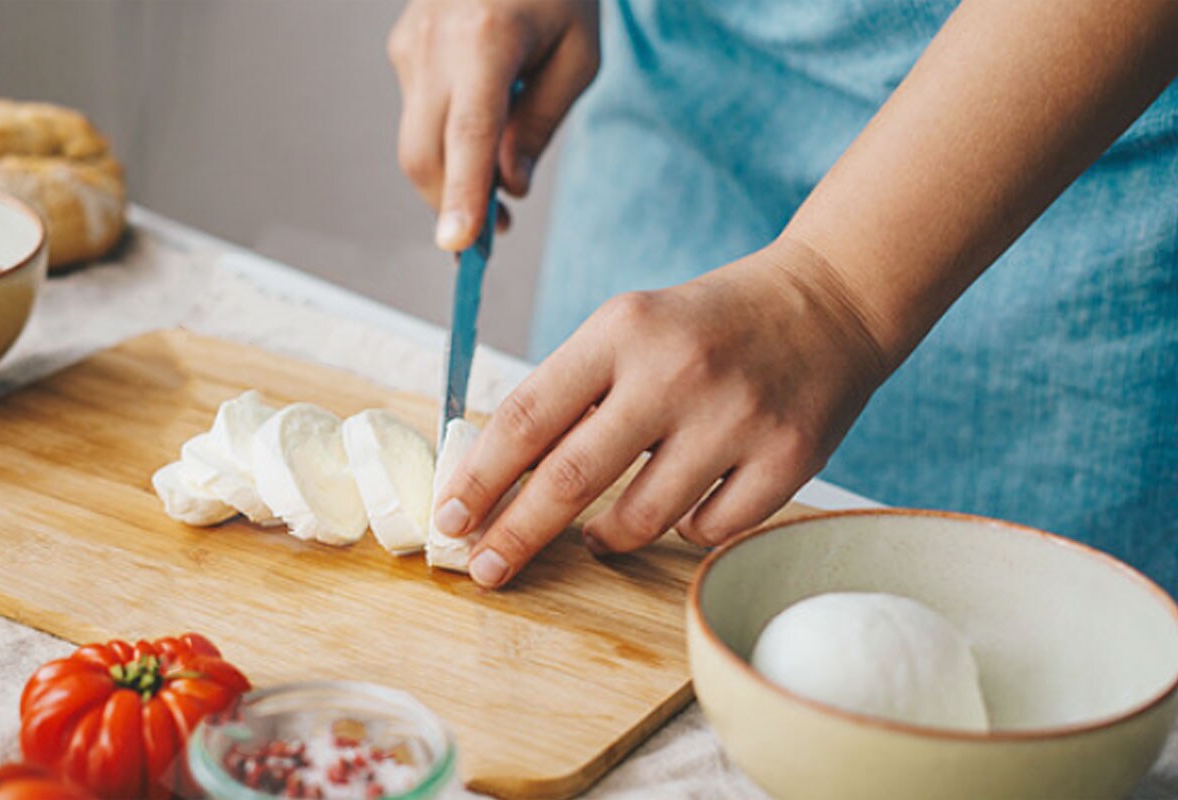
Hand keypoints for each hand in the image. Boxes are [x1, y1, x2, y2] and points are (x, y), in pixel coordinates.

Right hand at [388, 0, 599, 250]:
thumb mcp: (577, 55)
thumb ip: (541, 125)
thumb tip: (508, 187)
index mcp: (487, 39)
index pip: (467, 133)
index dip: (462, 194)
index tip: (458, 244)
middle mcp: (435, 44)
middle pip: (424, 153)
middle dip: (449, 205)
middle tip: (488, 239)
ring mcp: (409, 45)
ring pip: (417, 140)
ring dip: (449, 176)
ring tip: (494, 188)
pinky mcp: (401, 48)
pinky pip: (418, 114)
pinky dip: (444, 140)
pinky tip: (478, 126)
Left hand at [433, 240, 895, 587]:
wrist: (828, 302)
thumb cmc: (702, 327)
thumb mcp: (626, 330)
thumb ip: (567, 394)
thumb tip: (490, 478)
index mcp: (620, 331)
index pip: (526, 417)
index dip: (479, 478)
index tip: (448, 520)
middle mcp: (675, 371)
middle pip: (570, 478)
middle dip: (515, 535)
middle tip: (483, 568)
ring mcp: (736, 416)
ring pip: (640, 519)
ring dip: (603, 538)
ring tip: (593, 536)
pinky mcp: (788, 456)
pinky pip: (708, 529)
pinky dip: (684, 529)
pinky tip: (684, 504)